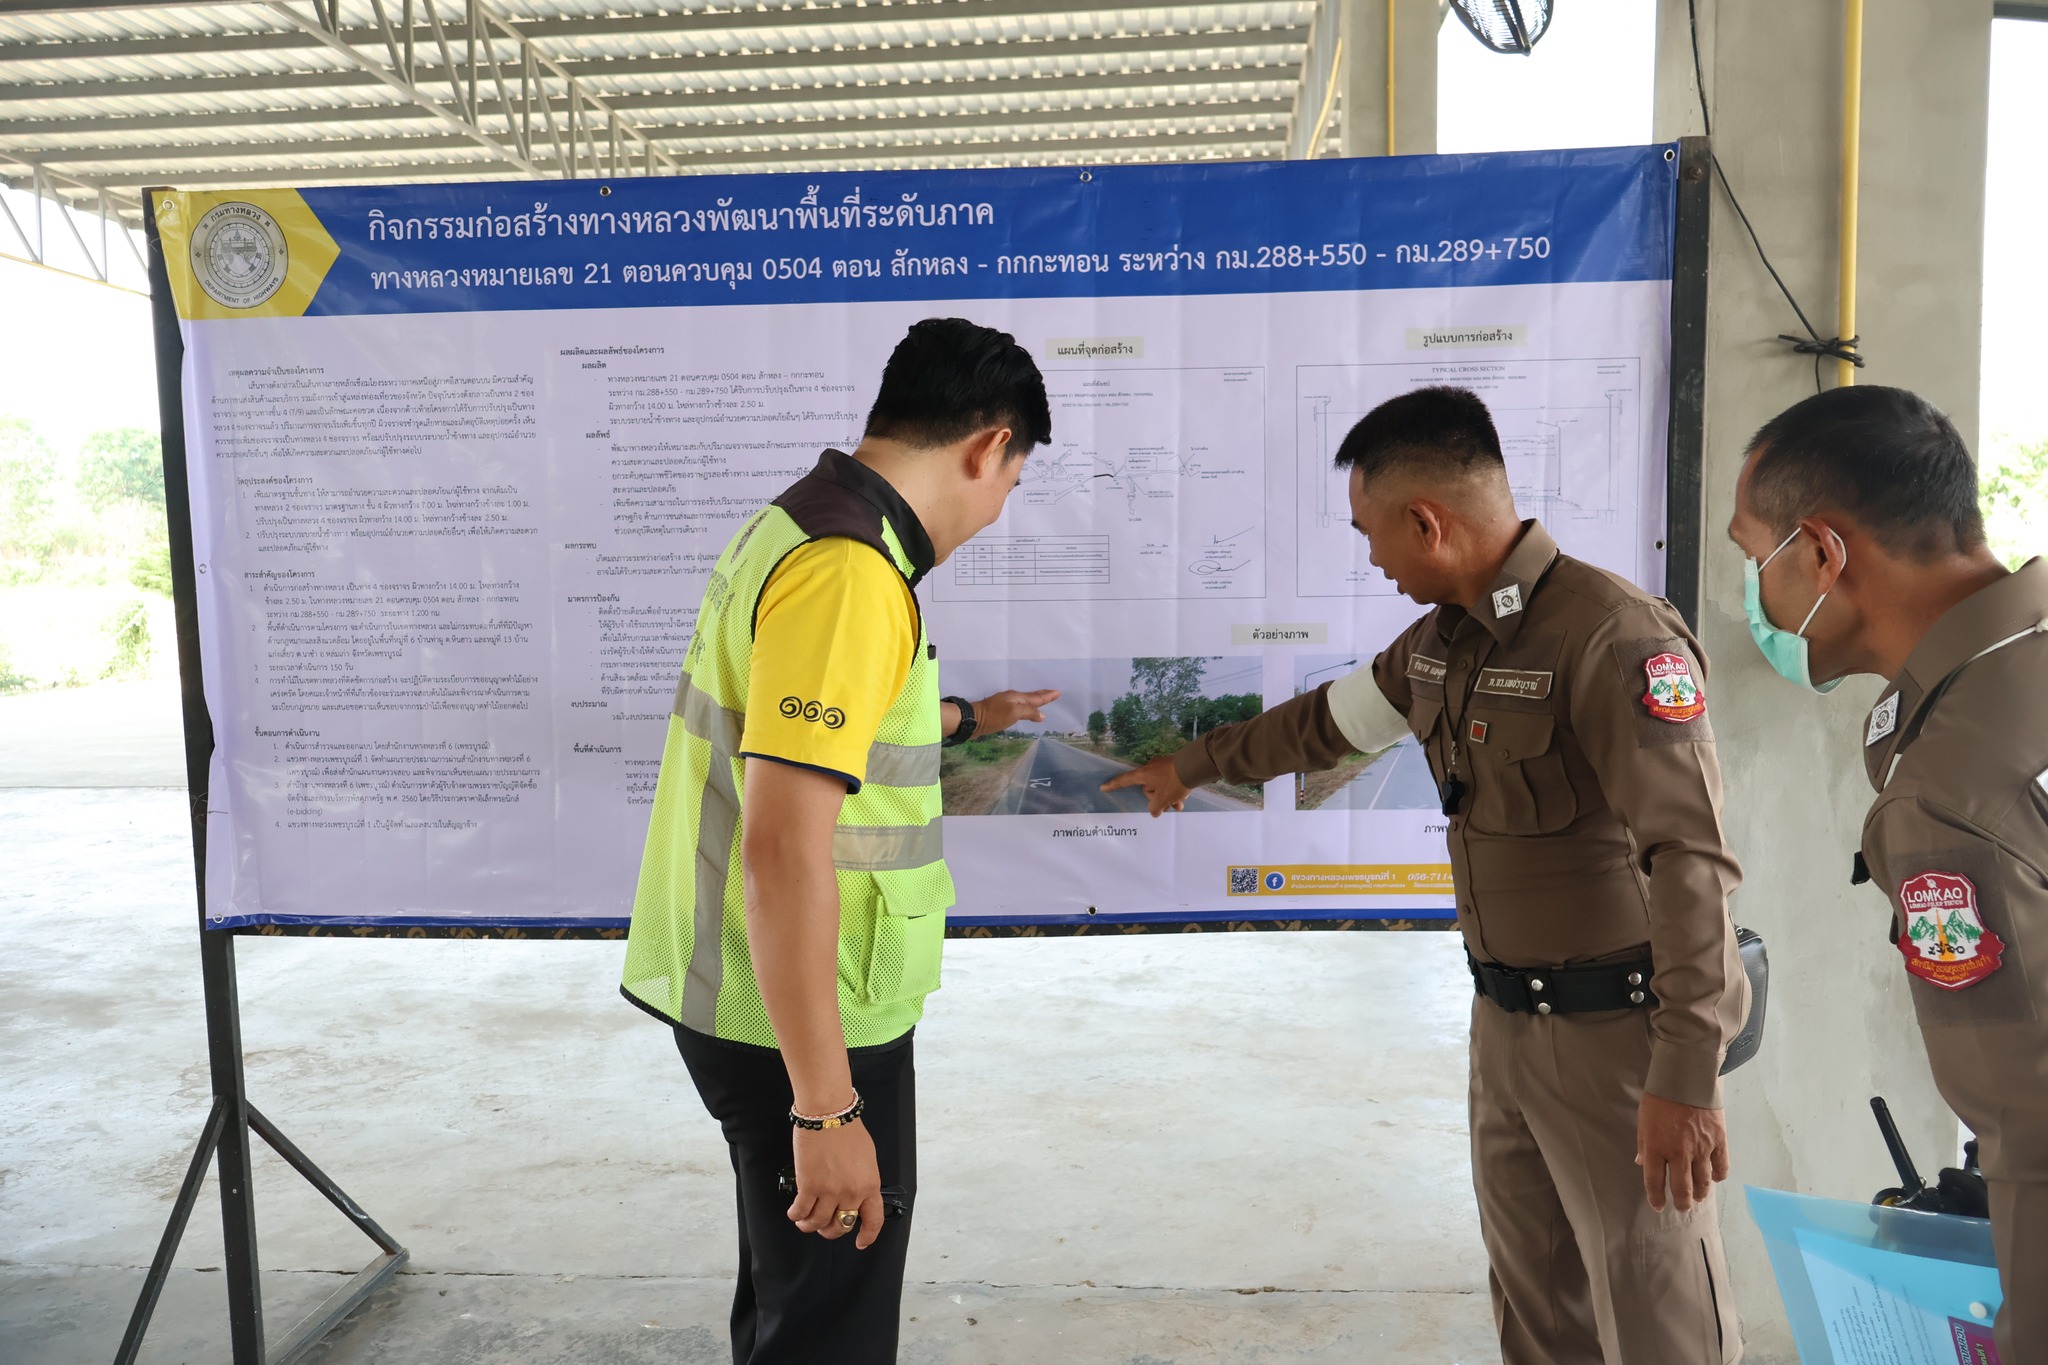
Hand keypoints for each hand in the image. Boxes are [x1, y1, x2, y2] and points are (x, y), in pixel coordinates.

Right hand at [788, 1121, 884, 1248]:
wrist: (829, 1114)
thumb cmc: (847, 1130)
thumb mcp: (867, 1159)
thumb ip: (863, 1180)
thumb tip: (855, 1195)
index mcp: (870, 1185)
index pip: (872, 1219)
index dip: (867, 1236)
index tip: (861, 1242)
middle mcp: (851, 1193)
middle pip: (841, 1225)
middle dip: (832, 1231)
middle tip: (824, 1227)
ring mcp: (829, 1192)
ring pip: (818, 1223)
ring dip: (809, 1226)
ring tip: (804, 1222)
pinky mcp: (809, 1186)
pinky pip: (801, 1211)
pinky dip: (796, 1215)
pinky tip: (794, 1213)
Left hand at [974, 688, 1059, 733]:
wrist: (972, 720)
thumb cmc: (994, 716)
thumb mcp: (1014, 712)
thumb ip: (1028, 712)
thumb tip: (1042, 715)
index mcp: (1017, 697)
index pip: (1036, 697)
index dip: (1048, 696)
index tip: (1058, 692)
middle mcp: (1012, 698)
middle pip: (1031, 697)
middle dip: (1043, 696)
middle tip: (1053, 694)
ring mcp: (1005, 704)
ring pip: (1024, 702)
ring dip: (1034, 702)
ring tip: (1042, 702)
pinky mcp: (999, 712)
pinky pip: (1018, 708)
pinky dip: (1025, 708)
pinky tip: (1024, 712)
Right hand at [1099, 755, 1190, 816]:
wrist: (1194, 767)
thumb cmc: (1173, 782)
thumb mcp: (1162, 799)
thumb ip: (1154, 808)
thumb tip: (1154, 811)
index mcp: (1143, 775)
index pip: (1124, 781)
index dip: (1113, 785)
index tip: (1103, 787)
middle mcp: (1150, 769)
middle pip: (1148, 789)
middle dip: (1159, 799)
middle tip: (1170, 806)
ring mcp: (1162, 766)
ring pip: (1161, 787)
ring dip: (1169, 797)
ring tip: (1180, 804)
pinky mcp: (1173, 767)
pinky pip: (1169, 782)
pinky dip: (1174, 791)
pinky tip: (1184, 797)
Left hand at [1636, 1093, 1729, 1212]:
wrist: (1686, 1078)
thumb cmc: (1659, 1098)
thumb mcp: (1643, 1120)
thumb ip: (1643, 1144)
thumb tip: (1641, 1163)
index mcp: (1655, 1147)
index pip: (1654, 1181)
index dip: (1656, 1197)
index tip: (1659, 1206)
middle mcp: (1678, 1153)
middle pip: (1681, 1188)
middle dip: (1682, 1202)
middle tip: (1683, 1207)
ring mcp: (1700, 1148)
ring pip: (1703, 1182)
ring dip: (1700, 1193)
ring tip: (1698, 1197)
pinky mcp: (1718, 1141)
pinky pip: (1721, 1167)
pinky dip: (1718, 1176)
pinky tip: (1714, 1178)